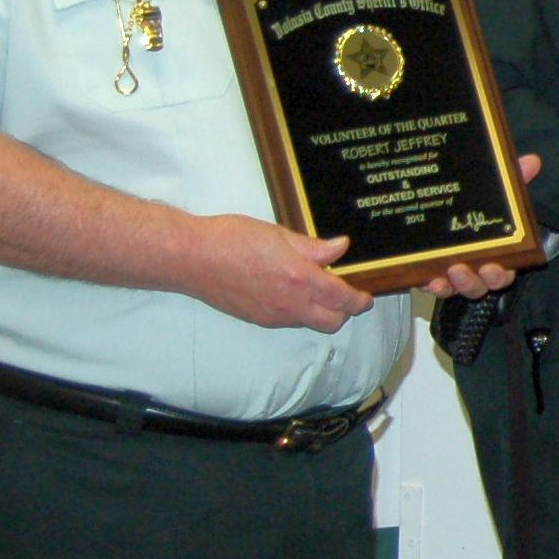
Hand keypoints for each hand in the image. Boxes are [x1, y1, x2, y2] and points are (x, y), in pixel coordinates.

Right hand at [192, 217, 372, 332]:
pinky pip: (288, 321)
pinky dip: (299, 312)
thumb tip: (340, 248)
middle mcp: (290, 304)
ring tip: (316, 290)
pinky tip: (291, 293)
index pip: (343, 299)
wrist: (192, 258)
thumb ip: (314, 247)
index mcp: (301, 279)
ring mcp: (273, 316)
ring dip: (321, 312)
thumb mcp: (280, 235)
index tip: (365, 295)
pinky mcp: (257, 319)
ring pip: (310, 323)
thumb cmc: (232, 239)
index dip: (360, 300)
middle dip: (345, 312)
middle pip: (333, 322)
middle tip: (346, 295)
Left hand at [426, 153, 543, 299]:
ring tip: (441, 275)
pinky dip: (428, 285)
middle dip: (472, 282)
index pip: (504, 272)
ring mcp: (453, 274)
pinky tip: (425, 279)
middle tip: (461, 269)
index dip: (499, 275)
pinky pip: (430, 285)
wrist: (440, 201)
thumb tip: (531, 161)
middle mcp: (477, 268)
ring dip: (450, 286)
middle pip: (479, 285)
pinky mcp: (431, 274)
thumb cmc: (479, 204)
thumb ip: (514, 178)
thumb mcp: (497, 190)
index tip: (492, 268)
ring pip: (455, 288)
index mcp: (498, 254)